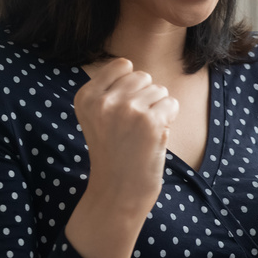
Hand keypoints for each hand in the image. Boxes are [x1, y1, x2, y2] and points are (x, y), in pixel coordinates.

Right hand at [73, 58, 178, 213]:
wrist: (118, 193)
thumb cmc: (113, 152)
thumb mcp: (96, 117)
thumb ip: (109, 90)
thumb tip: (132, 66)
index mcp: (86, 96)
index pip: (122, 65)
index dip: (130, 87)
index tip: (122, 113)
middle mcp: (104, 101)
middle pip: (142, 76)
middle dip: (145, 98)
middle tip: (134, 127)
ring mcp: (127, 110)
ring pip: (159, 90)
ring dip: (158, 110)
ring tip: (142, 134)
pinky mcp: (150, 121)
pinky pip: (172, 103)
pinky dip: (169, 119)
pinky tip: (154, 137)